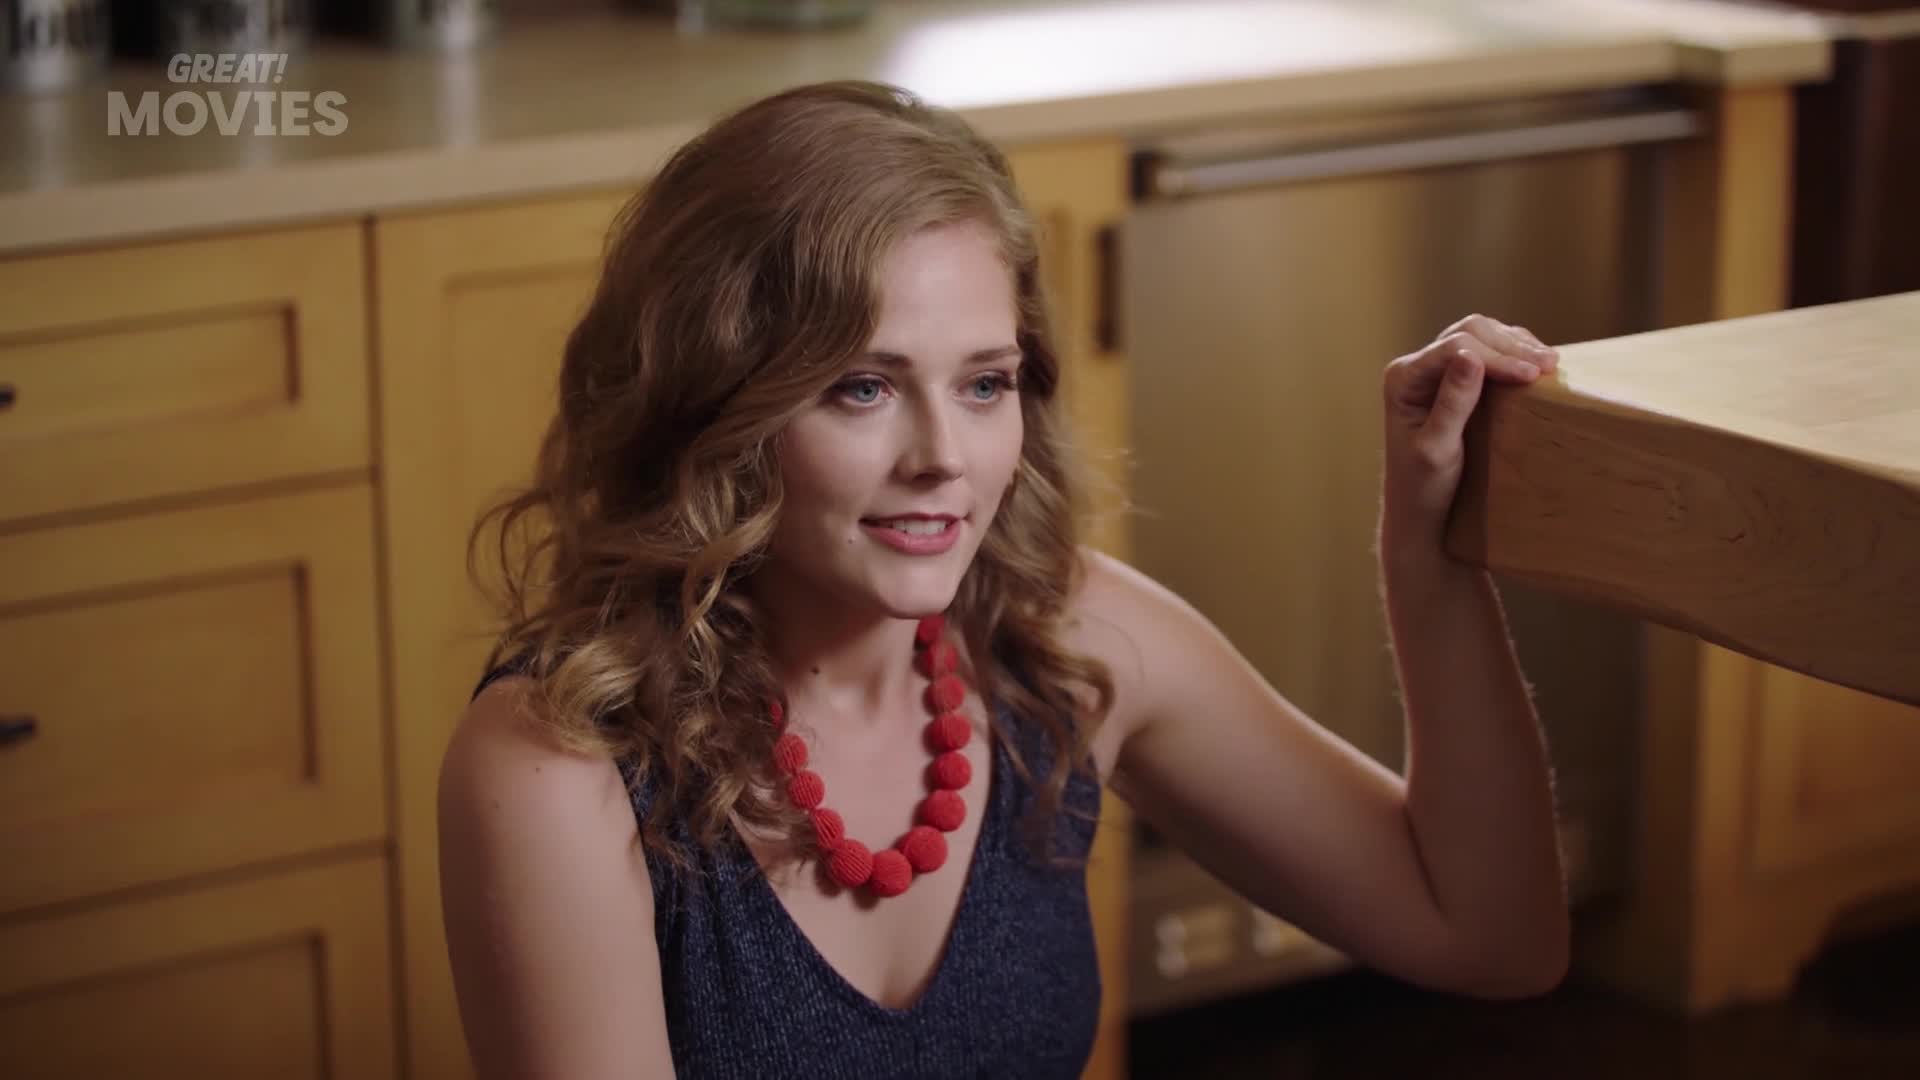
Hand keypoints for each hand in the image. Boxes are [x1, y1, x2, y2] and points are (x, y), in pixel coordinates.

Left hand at [1379, 314, 1558, 560]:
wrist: (1421, 513)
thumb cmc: (1423, 488)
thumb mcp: (1438, 450)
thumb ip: (1453, 403)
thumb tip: (1472, 356)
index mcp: (1403, 379)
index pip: (1454, 348)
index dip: (1496, 357)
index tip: (1532, 375)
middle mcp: (1416, 368)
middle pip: (1469, 332)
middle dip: (1510, 345)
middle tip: (1548, 367)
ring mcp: (1436, 372)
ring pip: (1480, 336)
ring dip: (1516, 345)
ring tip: (1549, 364)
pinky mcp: (1457, 382)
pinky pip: (1488, 352)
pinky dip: (1514, 354)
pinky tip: (1536, 366)